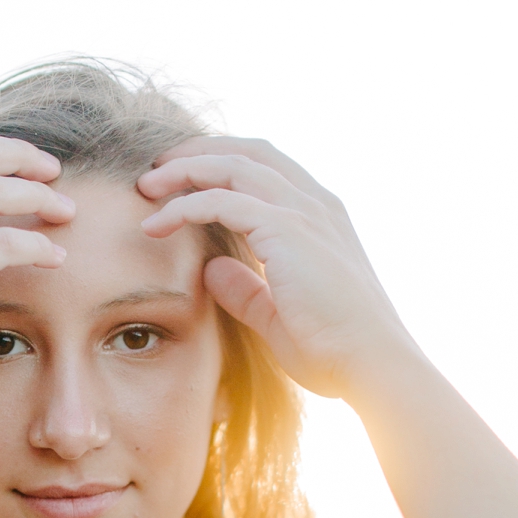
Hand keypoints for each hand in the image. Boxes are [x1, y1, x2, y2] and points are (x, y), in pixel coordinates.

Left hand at [136, 137, 417, 400]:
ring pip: (232, 166)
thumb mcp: (277, 317)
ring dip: (184, 170)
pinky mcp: (286, 229)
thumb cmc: (334, 350)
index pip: (266, 168)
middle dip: (199, 152)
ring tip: (146, 186)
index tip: (182, 180)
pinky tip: (156, 223)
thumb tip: (210, 270)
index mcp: (320, 218)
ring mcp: (303, 211)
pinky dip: (185, 205)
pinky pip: (222, 200)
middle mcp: (315, 204)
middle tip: (157, 169)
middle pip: (247, 152)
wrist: (371, 365)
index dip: (222, 165)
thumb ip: (246, 291)